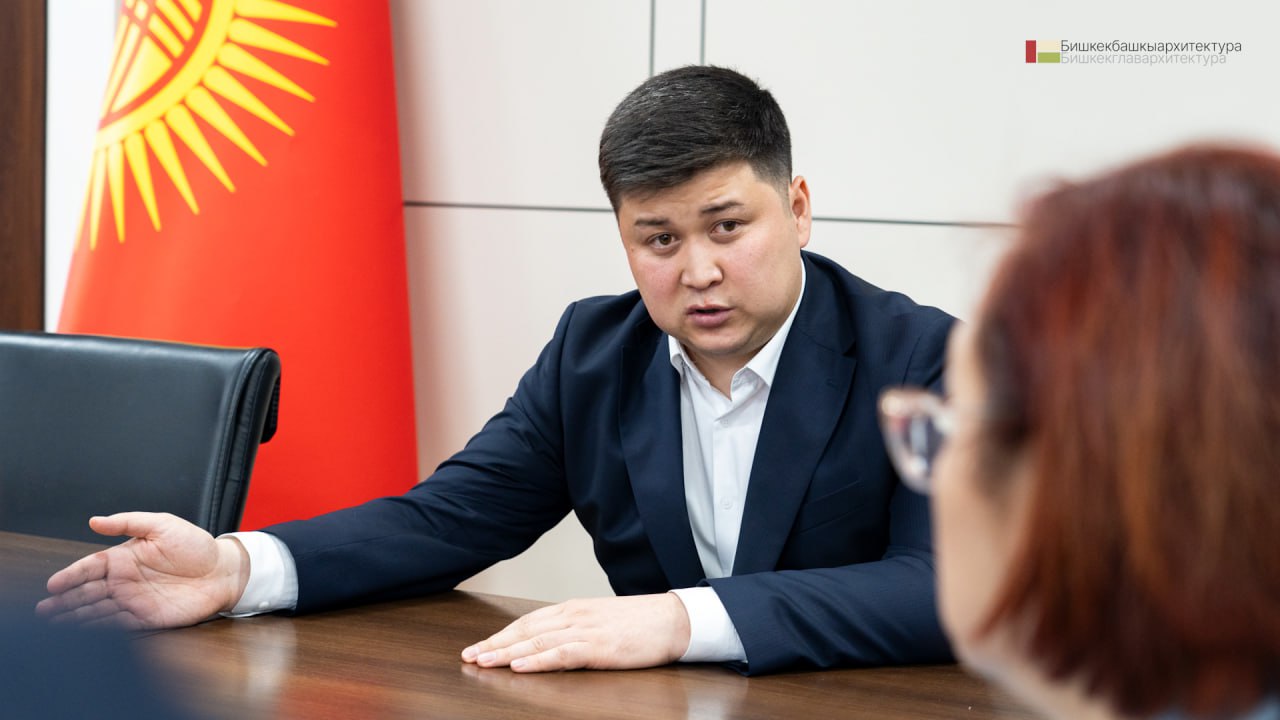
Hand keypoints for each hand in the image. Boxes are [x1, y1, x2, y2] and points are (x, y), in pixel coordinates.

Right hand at [36, 512, 248, 629]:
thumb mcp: (162, 524)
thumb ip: (128, 522)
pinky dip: (100, 629)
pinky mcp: (147, 618)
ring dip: (76, 617)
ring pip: (97, 611)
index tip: (54, 584)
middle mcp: (125, 581)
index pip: (90, 567)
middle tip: (44, 610)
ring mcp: (134, 600)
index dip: (71, 576)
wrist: (223, 571)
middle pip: (87, 592)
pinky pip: (118, 625)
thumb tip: (94, 521)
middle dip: (65, 601)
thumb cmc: (195, 545)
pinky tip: (84, 632)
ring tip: (54, 624)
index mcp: (124, 558)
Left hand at [460, 593, 690, 671]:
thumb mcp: (601, 620)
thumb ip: (575, 627)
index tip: (480, 646)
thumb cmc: (640, 623)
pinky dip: (537, 661)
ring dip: (507, 653)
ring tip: (483, 662)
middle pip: (525, 631)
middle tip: (469, 656)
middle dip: (495, 645)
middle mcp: (574, 616)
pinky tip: (519, 667)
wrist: (673, 619)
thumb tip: (551, 641)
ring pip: (537, 643)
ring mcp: (586, 631)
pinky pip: (561, 655)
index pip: (528, 621)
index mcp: (574, 608)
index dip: (502, 634)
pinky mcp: (599, 648)